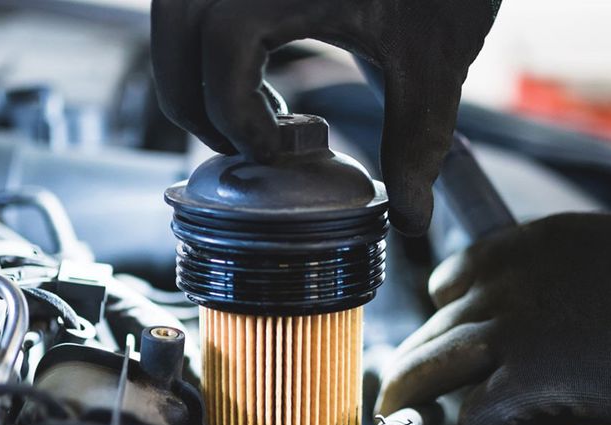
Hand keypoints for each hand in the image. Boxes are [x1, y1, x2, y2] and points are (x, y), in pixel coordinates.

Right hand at [151, 0, 498, 234]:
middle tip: (238, 145)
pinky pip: (200, 2)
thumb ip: (416, 141)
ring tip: (245, 114)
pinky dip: (208, 45)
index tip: (275, 151)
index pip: (222, 49)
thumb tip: (409, 218)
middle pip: (176, 27)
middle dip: (191, 99)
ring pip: (176, 11)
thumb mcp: (433, 59)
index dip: (236, 114)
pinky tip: (258, 74)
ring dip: (191, 70)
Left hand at [377, 213, 610, 424]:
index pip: (451, 278)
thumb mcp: (608, 247)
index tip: (443, 332)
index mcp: (525, 244)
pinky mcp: (532, 376)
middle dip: (415, 360)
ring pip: (432, 363)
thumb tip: (541, 300)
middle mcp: (506, 282)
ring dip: (410, 393)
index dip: (442, 312)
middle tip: (399, 386)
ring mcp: (513, 328)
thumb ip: (559, 269)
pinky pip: (474, 407)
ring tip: (396, 416)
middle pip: (433, 325)